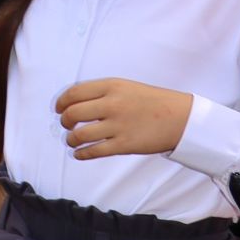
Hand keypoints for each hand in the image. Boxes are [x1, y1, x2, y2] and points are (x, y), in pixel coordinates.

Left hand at [57, 79, 192, 159]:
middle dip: (64, 121)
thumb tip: (75, 103)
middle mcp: (112, 104)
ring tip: (72, 140)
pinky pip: (94, 151)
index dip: (61, 102)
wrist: (181, 118)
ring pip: (80, 135)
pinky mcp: (124, 145)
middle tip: (66, 124)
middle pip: (73, 114)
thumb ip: (102, 92)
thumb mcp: (126, 87)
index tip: (59, 108)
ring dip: (70, 139)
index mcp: (111, 86)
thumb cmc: (152, 101)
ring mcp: (117, 125)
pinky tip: (79, 153)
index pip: (74, 92)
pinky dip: (81, 154)